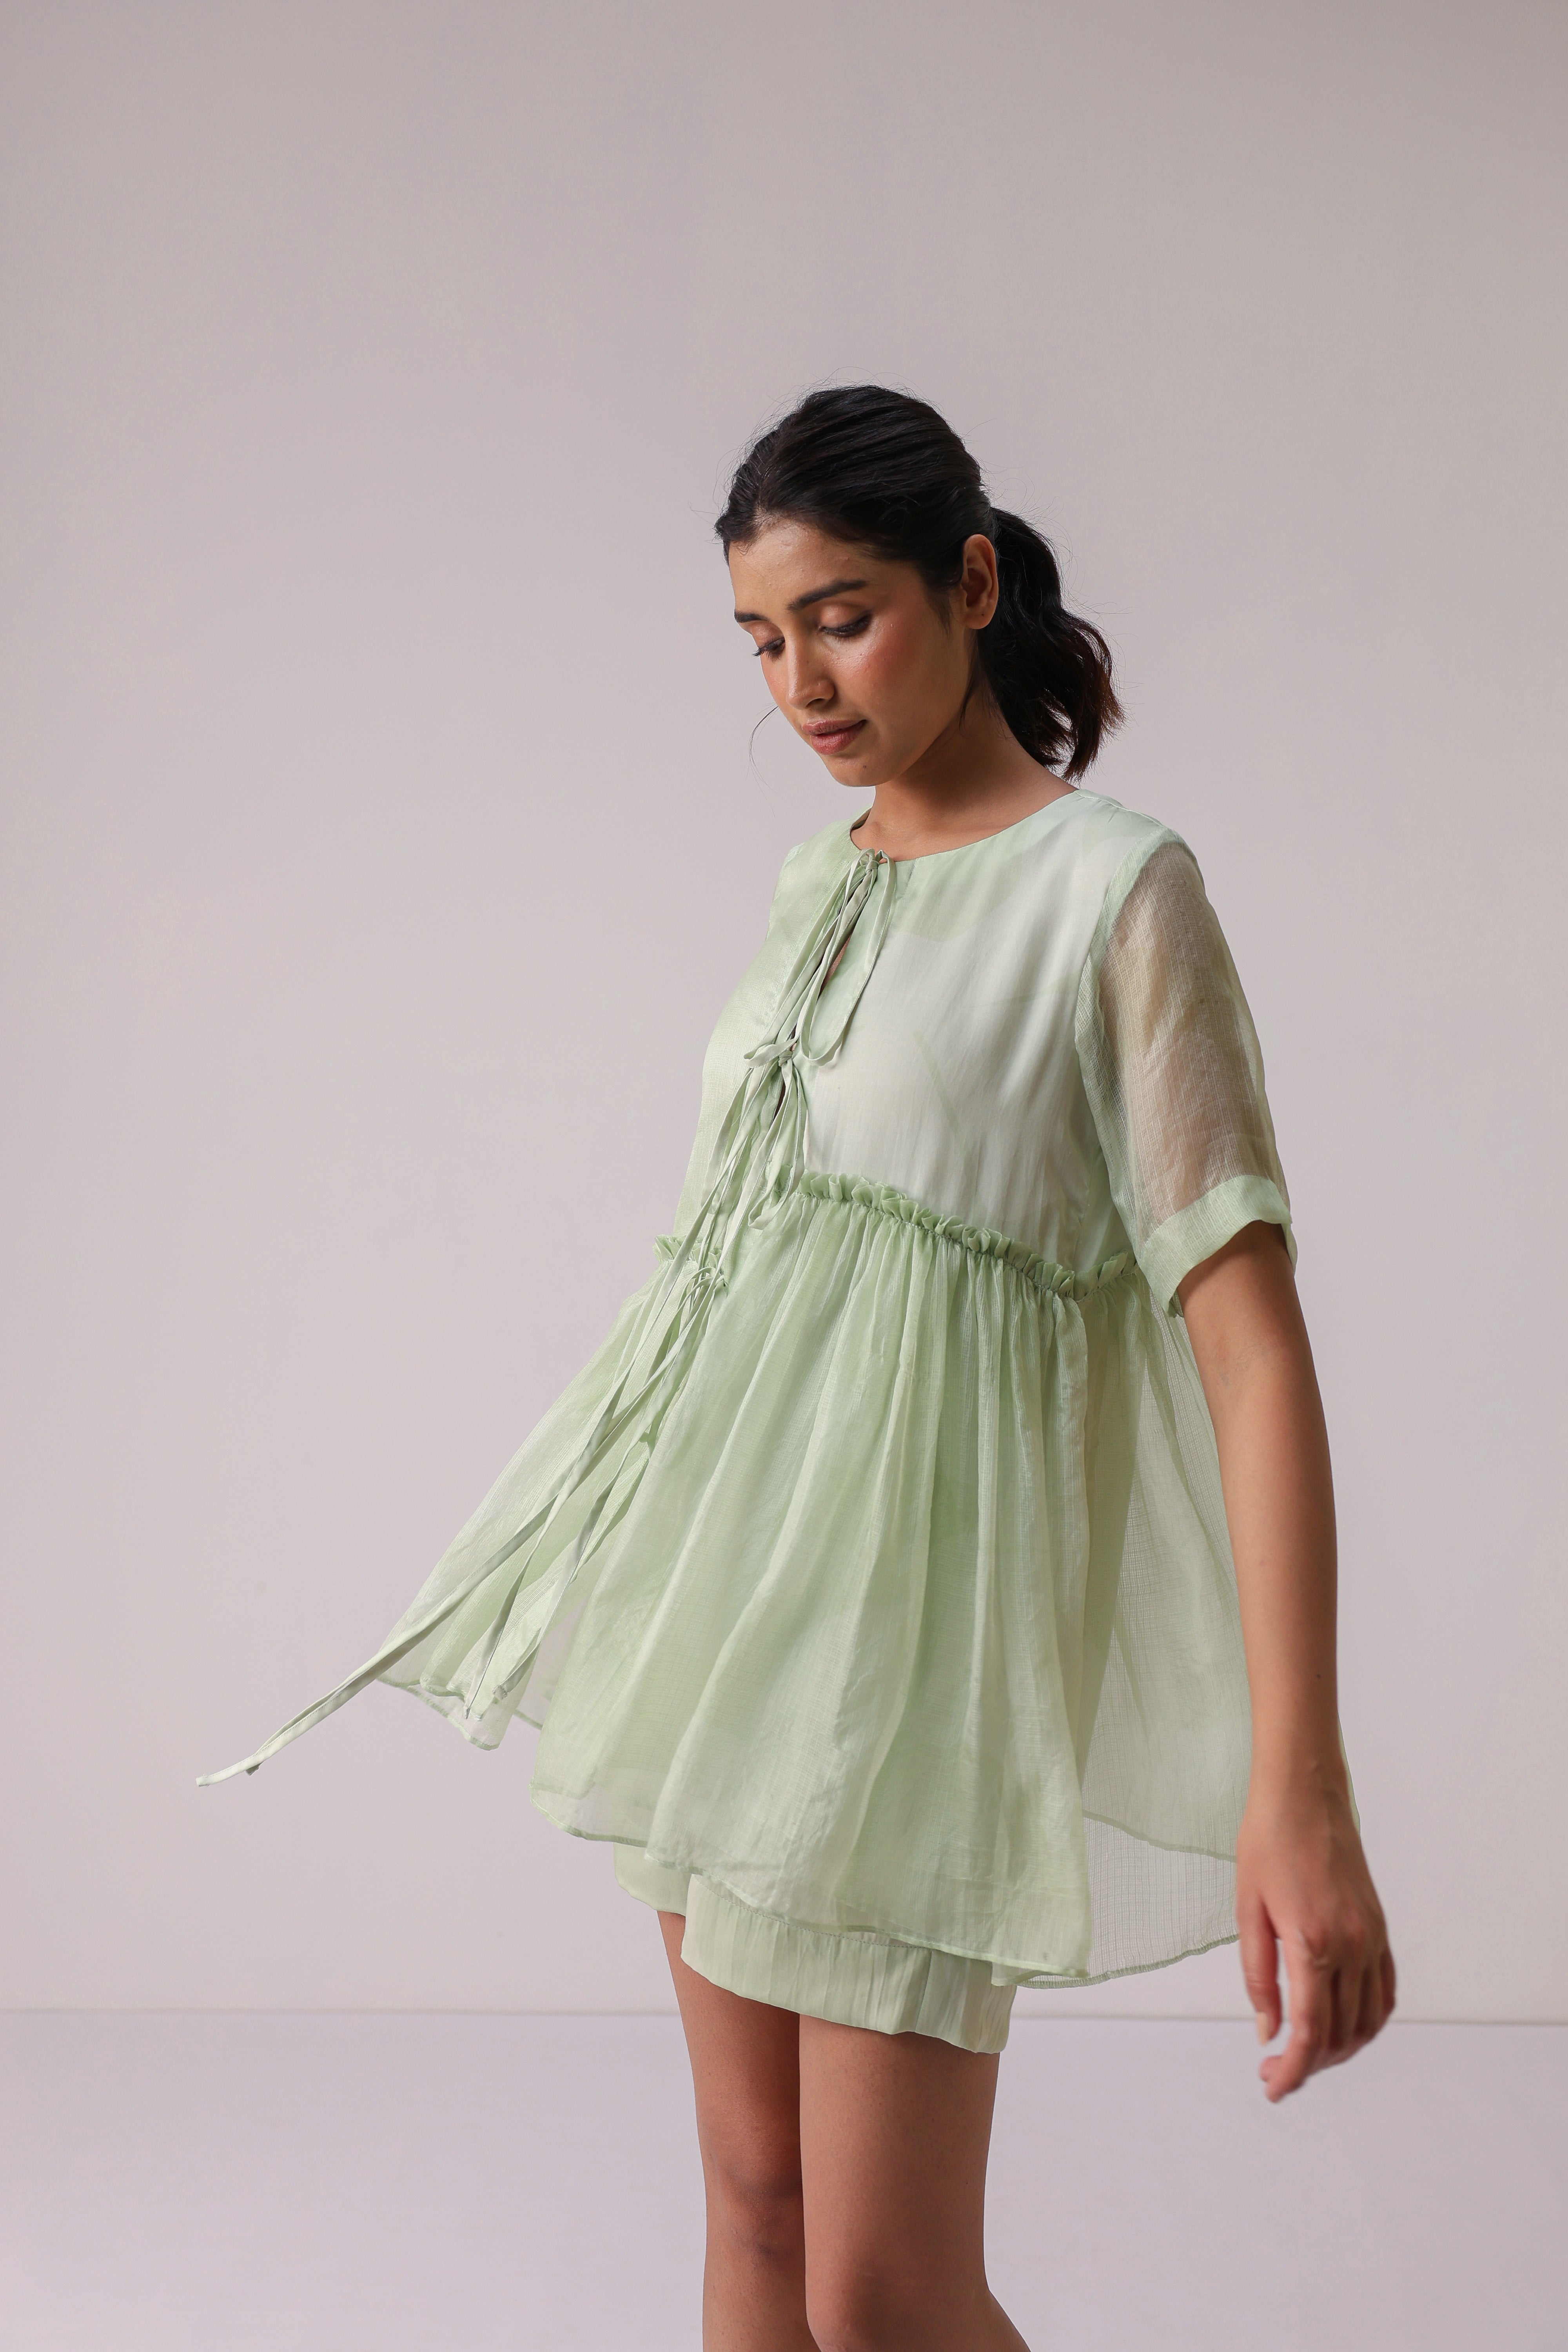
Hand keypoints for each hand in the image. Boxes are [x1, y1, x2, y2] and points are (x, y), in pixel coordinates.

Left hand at [1236, 1772, 1394, 2101]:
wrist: (1303, 1793)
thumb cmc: (1267, 1841)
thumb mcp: (1247, 1910)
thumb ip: (1258, 1977)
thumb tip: (1268, 2030)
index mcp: (1313, 1943)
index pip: (1310, 2033)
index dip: (1292, 2071)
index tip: (1272, 2086)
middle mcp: (1352, 1946)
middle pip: (1339, 2035)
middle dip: (1309, 2065)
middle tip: (1276, 2070)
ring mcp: (1371, 1938)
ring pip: (1367, 2021)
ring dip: (1339, 2049)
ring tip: (1304, 2053)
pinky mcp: (1379, 1928)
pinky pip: (1384, 1991)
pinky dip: (1368, 2021)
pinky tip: (1343, 2027)